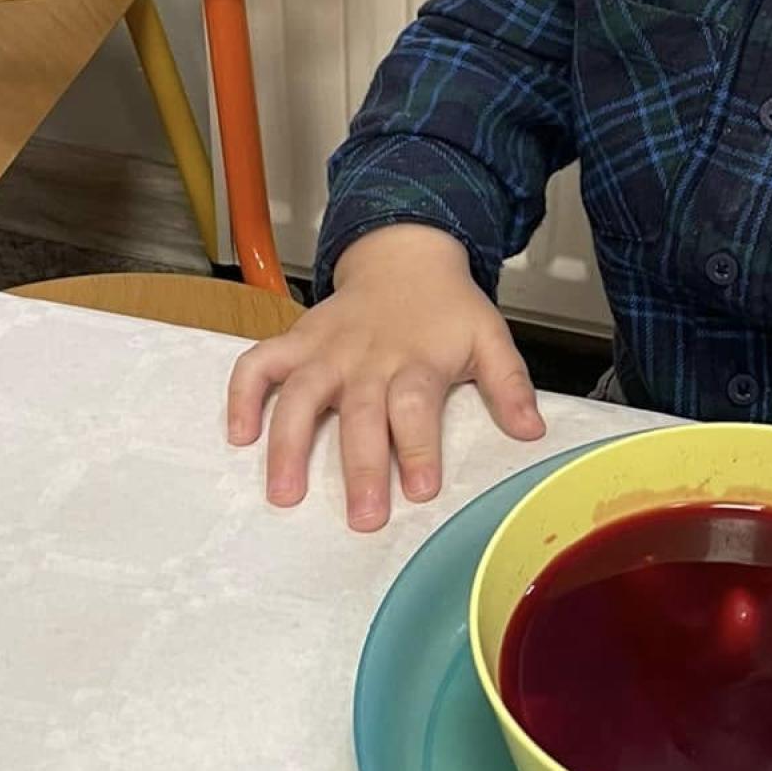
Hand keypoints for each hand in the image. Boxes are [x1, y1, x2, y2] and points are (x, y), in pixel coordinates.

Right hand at [225, 223, 542, 529]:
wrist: (405, 253)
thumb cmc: (447, 309)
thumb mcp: (490, 337)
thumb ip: (509, 384)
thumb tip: (532, 430)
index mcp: (417, 360)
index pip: (416, 406)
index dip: (419, 447)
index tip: (422, 490)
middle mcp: (367, 357)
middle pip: (359, 412)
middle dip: (360, 466)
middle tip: (362, 517)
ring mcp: (326, 350)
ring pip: (299, 393)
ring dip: (287, 443)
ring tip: (283, 494)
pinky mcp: (296, 341)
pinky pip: (258, 363)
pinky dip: (242, 395)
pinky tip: (239, 435)